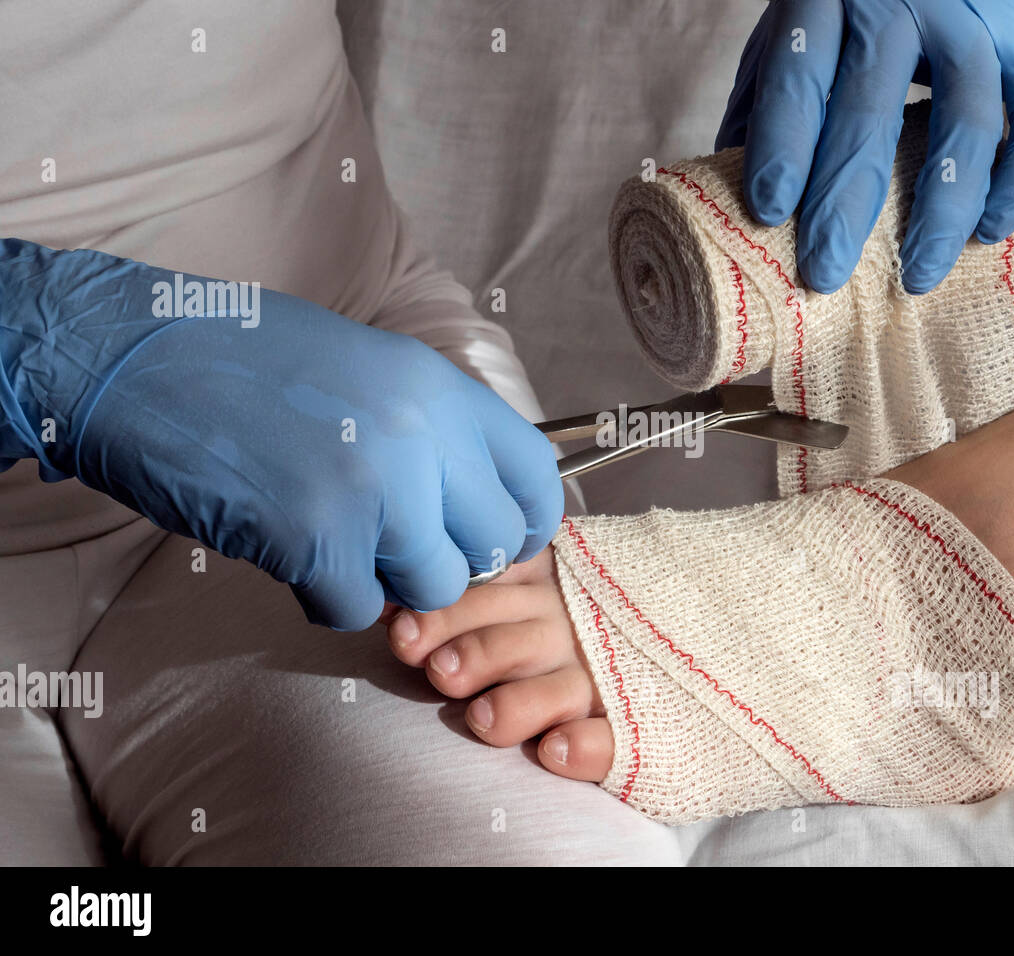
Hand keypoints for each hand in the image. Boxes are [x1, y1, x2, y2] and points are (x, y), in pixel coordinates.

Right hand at [0, 239, 562, 629]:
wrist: (129, 358)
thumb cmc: (240, 360)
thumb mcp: (367, 367)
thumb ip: (429, 430)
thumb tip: (468, 501)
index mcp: (437, 387)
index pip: (535, 474)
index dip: (525, 520)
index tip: (500, 539)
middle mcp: (420, 436)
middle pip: (495, 545)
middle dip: (453, 561)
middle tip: (403, 549)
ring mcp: (372, 489)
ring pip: (433, 589)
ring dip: (390, 583)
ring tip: (337, 542)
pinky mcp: (316, 540)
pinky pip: (357, 610)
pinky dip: (325, 596)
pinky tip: (288, 551)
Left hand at [717, 0, 1013, 294]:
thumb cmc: (838, 15)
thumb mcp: (787, 38)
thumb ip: (765, 110)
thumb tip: (739, 214)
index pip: (799, 76)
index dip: (784, 145)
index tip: (769, 213)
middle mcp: (902, 1)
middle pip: (872, 110)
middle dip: (845, 203)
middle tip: (825, 275)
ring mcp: (973, 18)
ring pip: (968, 120)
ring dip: (942, 209)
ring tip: (915, 276)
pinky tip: (991, 230)